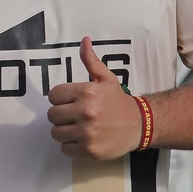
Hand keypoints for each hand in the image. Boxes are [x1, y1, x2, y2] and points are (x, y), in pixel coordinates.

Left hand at [46, 37, 143, 160]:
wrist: (141, 125)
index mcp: (87, 92)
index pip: (53, 95)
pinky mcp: (89, 150)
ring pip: (56, 133)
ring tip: (78, 127)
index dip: (60, 98)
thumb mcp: (106, 79)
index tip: (71, 102)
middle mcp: (86, 112)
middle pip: (52, 115)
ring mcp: (87, 133)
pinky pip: (64, 149)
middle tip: (74, 115)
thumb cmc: (118, 101)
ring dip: (64, 131)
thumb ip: (91, 61)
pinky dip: (71, 146)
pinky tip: (83, 139)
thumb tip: (84, 40)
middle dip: (61, 115)